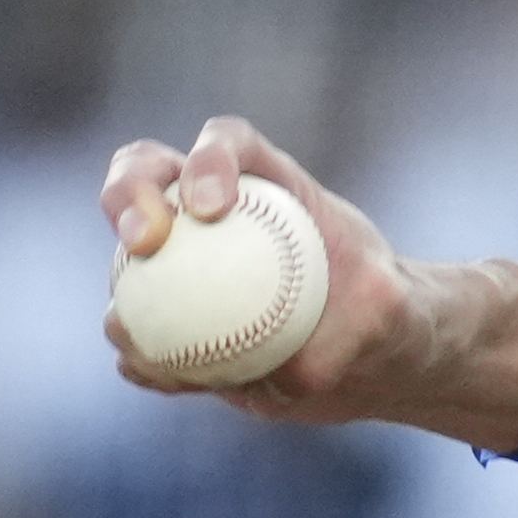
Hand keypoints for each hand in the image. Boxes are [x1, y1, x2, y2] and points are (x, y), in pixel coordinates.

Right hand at [98, 117, 517, 447]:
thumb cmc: (392, 313)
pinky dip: (143, 357)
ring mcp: (186, 267)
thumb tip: (296, 370)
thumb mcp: (396, 311)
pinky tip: (157, 374)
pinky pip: (145, 341)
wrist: (376, 357)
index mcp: (269, 184)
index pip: (227, 143)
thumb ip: (361, 324)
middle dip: (129, 193)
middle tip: (142, 242)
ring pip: (128, 264)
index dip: (207, 158)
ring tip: (129, 329)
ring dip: (120, 291)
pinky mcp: (179, 325)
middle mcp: (214, 215)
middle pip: (147, 175)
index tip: (210, 206)